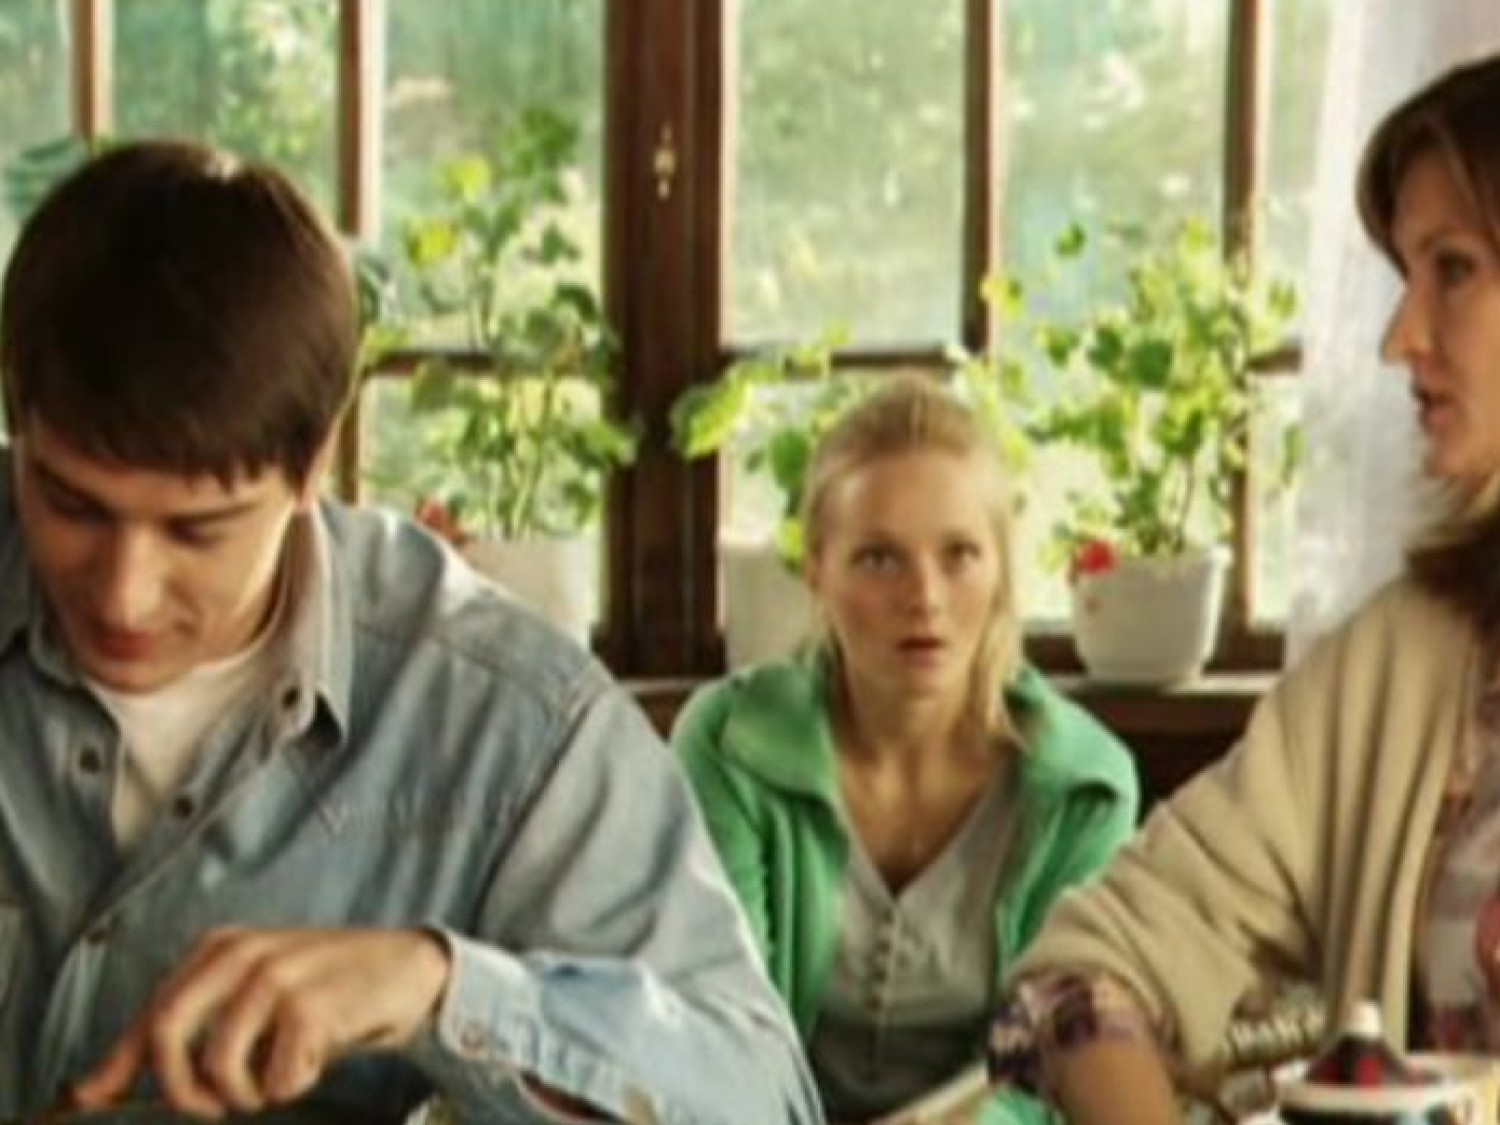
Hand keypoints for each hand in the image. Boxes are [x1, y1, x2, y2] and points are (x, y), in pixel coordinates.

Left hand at [71, 927, 451, 1117]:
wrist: (405, 971)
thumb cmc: (321, 993)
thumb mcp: (249, 999)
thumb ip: (184, 1033)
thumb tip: (89, 1091)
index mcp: (219, 948)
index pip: (150, 1014)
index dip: (119, 1067)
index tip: (94, 1104)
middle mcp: (242, 954)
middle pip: (166, 1031)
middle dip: (180, 1088)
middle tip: (213, 1108)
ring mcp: (277, 976)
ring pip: (220, 1064)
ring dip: (246, 1094)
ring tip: (274, 1082)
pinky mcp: (312, 1005)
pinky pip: (276, 1077)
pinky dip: (292, 1086)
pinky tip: (314, 1063)